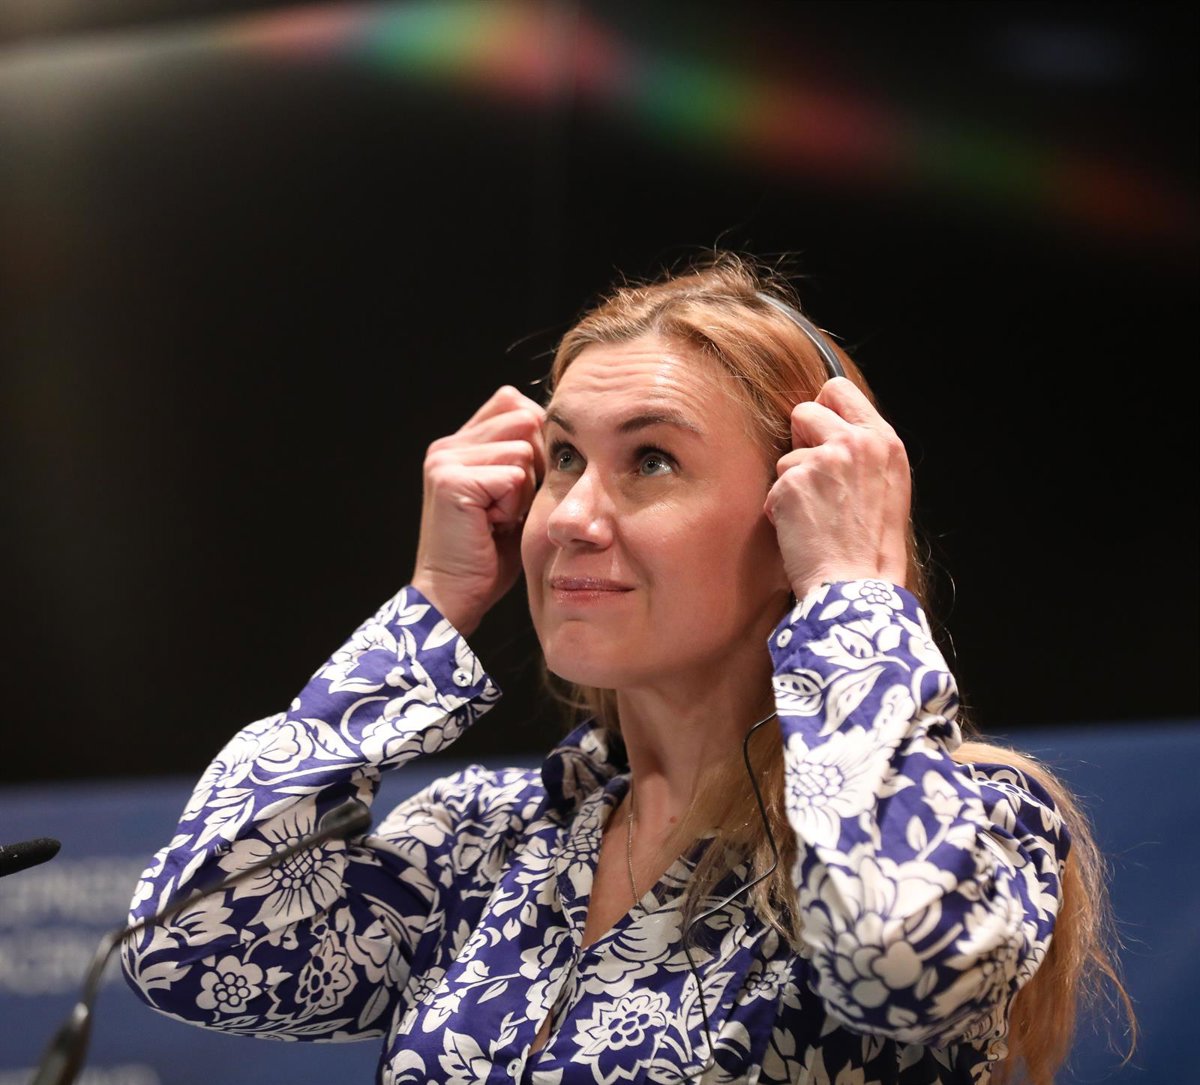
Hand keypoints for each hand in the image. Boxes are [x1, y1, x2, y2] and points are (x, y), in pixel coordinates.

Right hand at [411, 386, 545, 636]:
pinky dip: (513, 506)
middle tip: (509, 506)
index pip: (512, 402)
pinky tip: (491, 526)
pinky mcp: (451, 480)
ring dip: (523, 490)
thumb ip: (525, 457)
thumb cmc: (490, 552)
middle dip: (534, 465)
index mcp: (458, 443)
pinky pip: (514, 477)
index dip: (535, 436)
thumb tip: (561, 429)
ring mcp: (446, 460)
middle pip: (524, 421)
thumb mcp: (512, 495)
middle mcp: (447, 445)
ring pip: (523, 450)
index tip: (526, 481)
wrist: (455, 595)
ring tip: (497, 518)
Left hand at [764, 377, 910, 600]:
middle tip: (815, 481)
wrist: (856, 586)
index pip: (838, 390)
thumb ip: (862, 453)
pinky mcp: (792, 484)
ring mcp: (823, 461)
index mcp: (884, 442)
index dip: (822, 410)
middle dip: (801, 442)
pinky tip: (802, 532)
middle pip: (804, 412)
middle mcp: (855, 443)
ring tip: (816, 517)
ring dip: (792, 484)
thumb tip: (828, 432)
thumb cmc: (871, 547)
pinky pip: (773, 489)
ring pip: (786, 456)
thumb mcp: (886, 487)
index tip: (820, 433)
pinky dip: (780, 510)